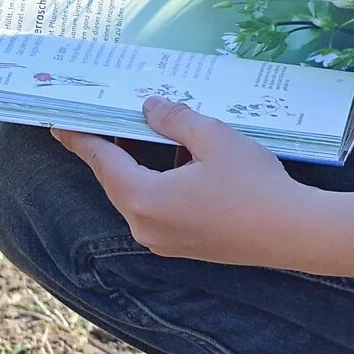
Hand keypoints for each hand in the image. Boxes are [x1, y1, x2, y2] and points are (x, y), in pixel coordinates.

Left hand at [51, 95, 304, 264]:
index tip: (59, 122)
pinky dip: (160, 181)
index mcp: (144, 198)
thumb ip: (174, 119)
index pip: (100, 160)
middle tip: (112, 114)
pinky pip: (158, 207)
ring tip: (154, 130)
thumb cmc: (253, 184)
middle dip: (114, 145)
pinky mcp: (183, 245)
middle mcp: (145, 225)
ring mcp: (163, 240)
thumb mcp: (212, 137)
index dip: (80, 137)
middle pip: (117, 178)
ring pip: (138, 193)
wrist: (294, 233)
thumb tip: (149, 107)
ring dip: (141, 162)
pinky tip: (185, 160)